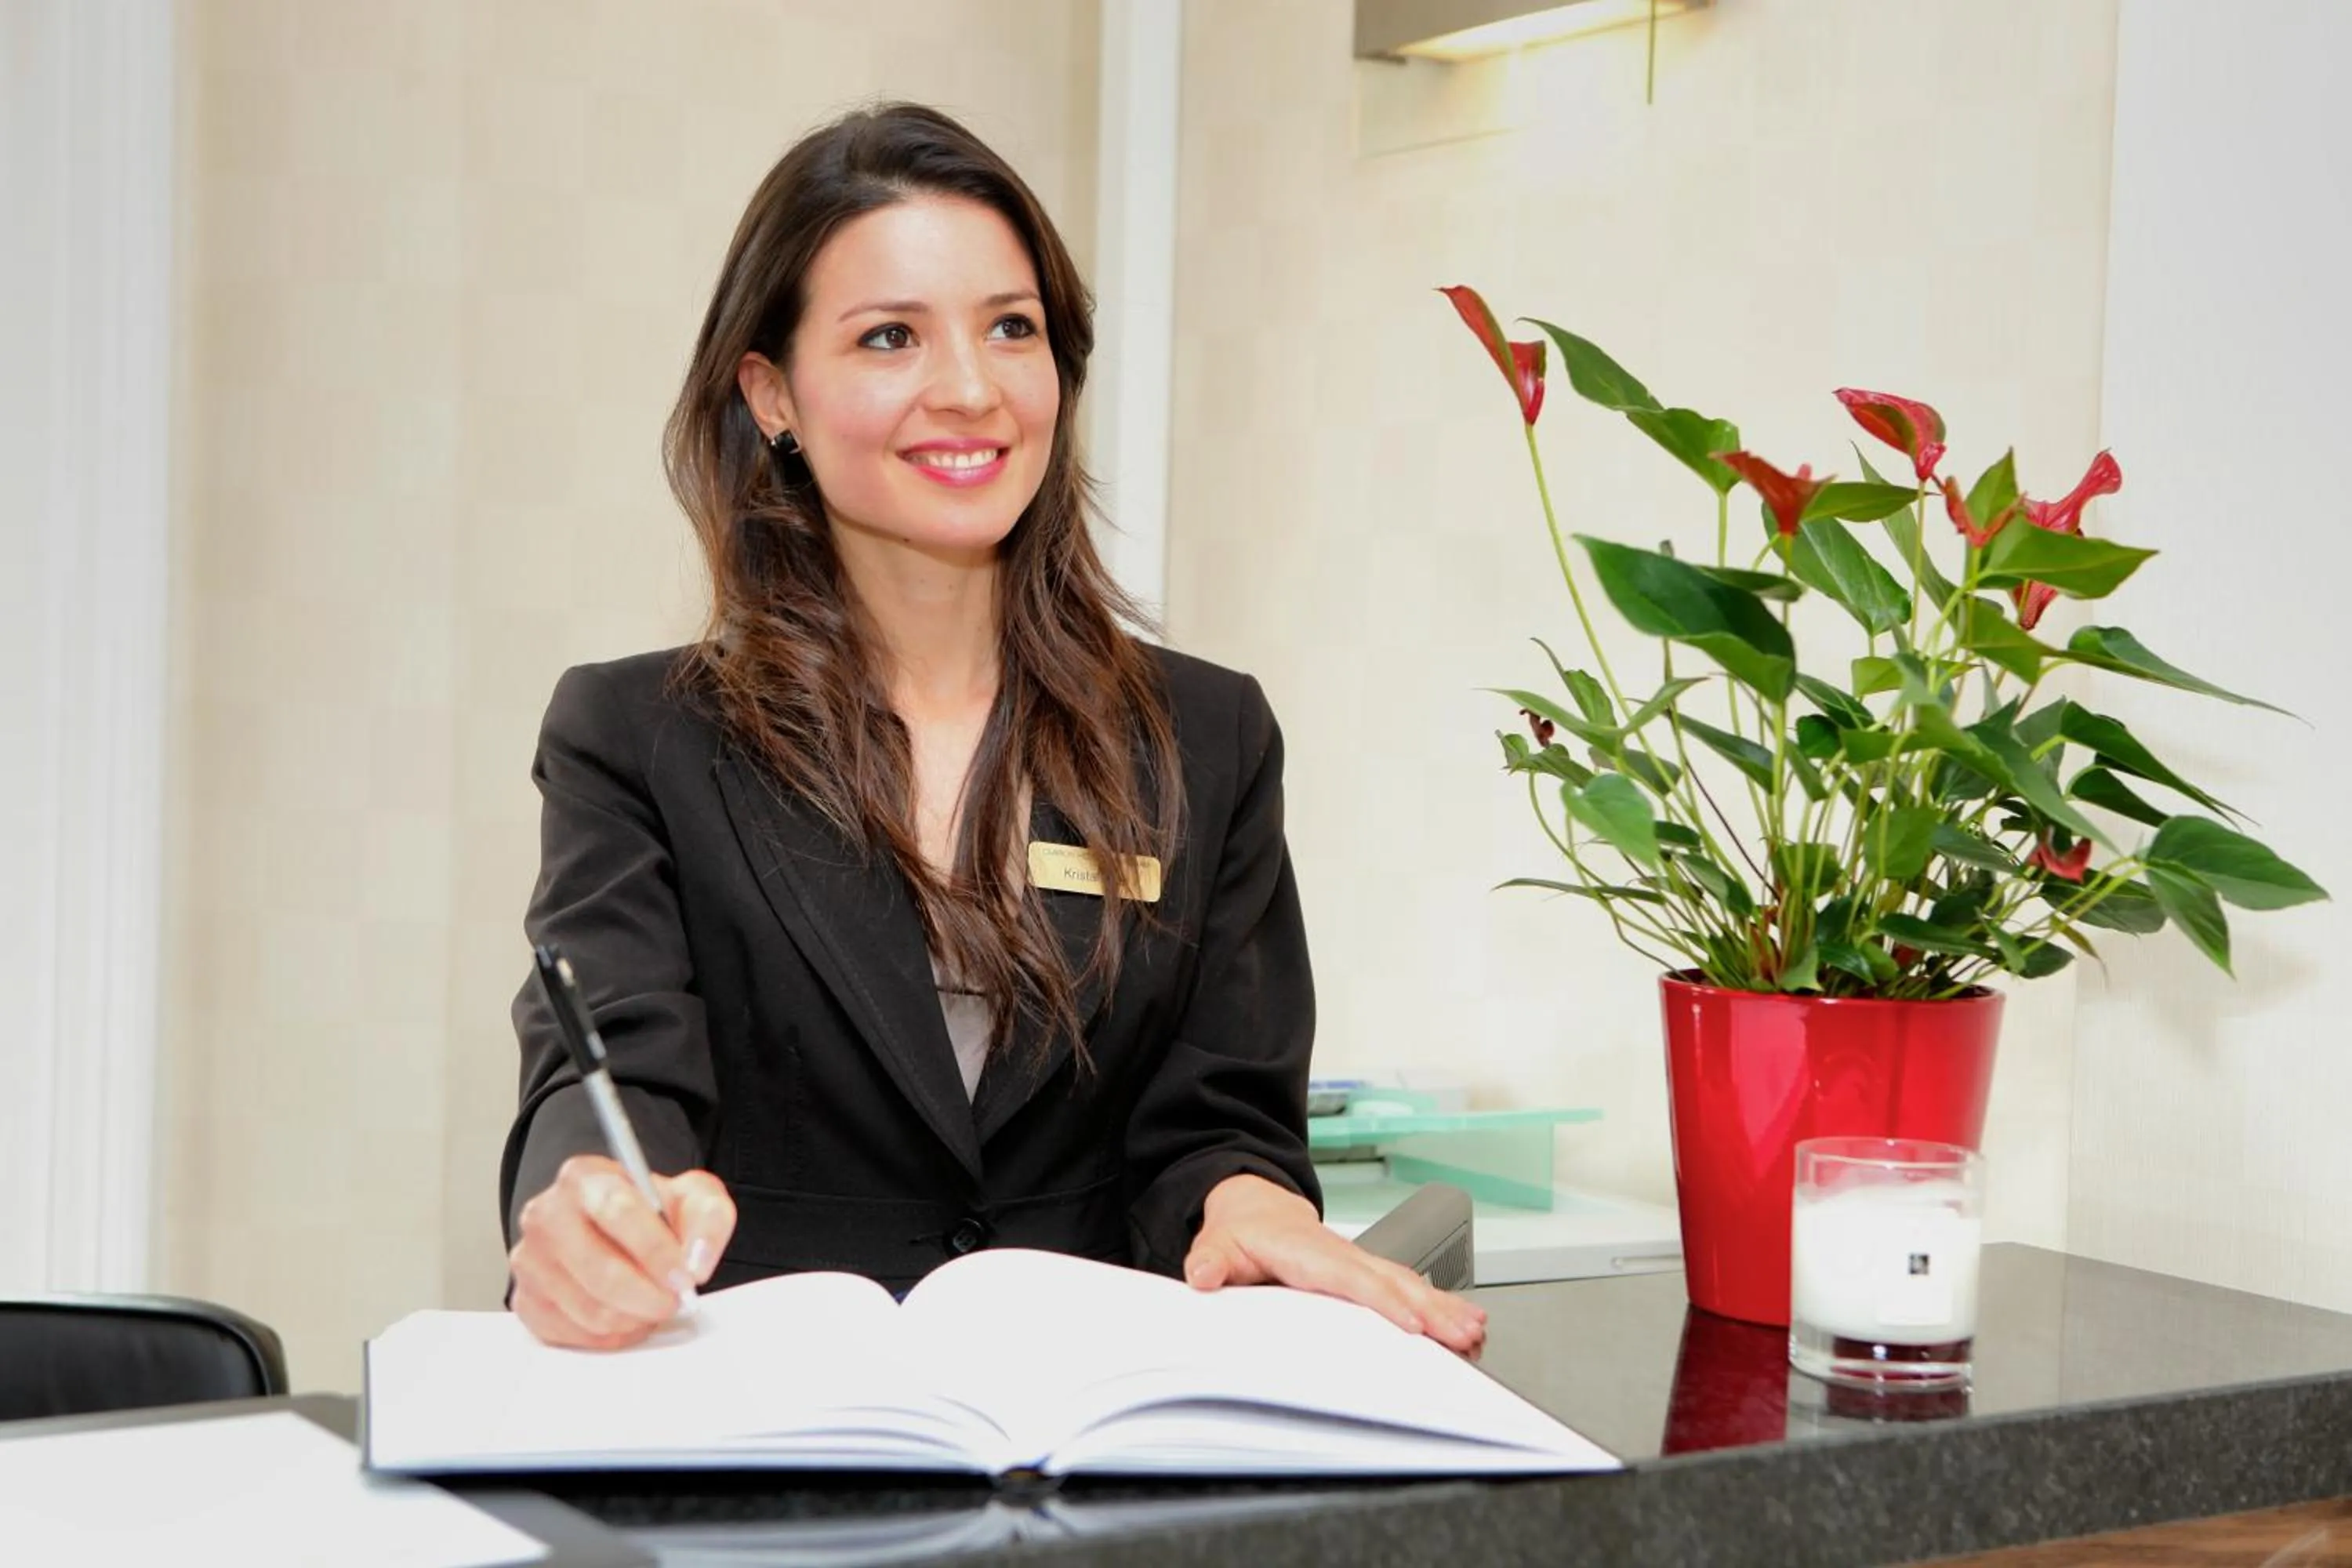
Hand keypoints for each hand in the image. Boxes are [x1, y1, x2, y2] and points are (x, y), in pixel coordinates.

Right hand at [509, 1156, 735, 1349]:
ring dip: (634, 1318)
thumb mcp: (692, 1196)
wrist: (614, 1228)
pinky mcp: (526, 1300)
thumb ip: (709, 1218)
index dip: (656, 1251)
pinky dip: (610, 1335)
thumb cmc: (649, 1211)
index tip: (685, 1277)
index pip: (617, 1211)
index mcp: (584, 1177)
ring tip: (652, 1303)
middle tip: (676, 1300)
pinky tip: (626, 1315)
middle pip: (600, 1272)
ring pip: (589, 1311)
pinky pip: (573, 1334)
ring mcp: (529, 1260)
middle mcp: (546, 1214)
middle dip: (650, 1296)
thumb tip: (696, 1263)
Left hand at [1181, 1173, 1487, 1355]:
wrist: (1257, 1208)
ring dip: (1445, 1308)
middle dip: (1432, 1308)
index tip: (1413, 1323)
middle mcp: (1344, 1256)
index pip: (1352, 1279)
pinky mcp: (1371, 1274)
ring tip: (1475, 1332)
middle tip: (1463, 1335)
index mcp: (1309, 1253)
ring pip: (1410, 1285)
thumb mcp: (1217, 1244)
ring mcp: (1362, 1263)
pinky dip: (1440, 1305)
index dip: (1384, 1301)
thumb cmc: (1242, 1233)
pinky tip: (1466, 1324)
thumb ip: (1210, 1260)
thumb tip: (1201, 1273)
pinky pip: (1409, 1289)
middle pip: (1394, 1282)